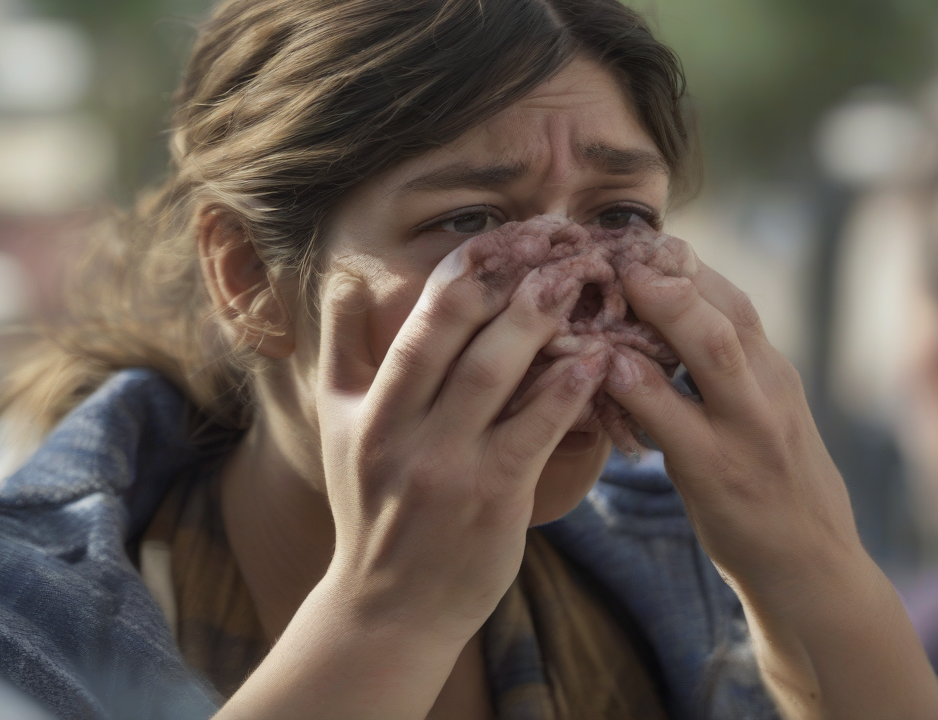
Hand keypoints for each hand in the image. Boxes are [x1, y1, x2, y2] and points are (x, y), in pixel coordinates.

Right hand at [221, 225, 608, 719]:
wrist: (386, 608)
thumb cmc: (372, 510)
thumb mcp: (338, 428)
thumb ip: (341, 351)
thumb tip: (345, 278)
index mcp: (368, 403)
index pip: (419, 315)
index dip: (467, 266)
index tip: (508, 234)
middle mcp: (402, 426)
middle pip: (455, 327)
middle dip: (510, 276)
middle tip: (558, 240)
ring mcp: (446, 463)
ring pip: (494, 371)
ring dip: (541, 319)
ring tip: (579, 280)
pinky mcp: (491, 498)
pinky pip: (533, 430)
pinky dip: (567, 389)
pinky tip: (598, 359)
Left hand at [605, 238, 937, 719]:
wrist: (812, 569)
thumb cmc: (773, 489)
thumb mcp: (762, 418)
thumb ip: (724, 374)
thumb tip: (666, 328)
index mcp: (773, 372)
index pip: (733, 298)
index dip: (681, 264)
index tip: (632, 242)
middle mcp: (768, 390)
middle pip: (727, 308)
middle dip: (671, 270)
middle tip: (617, 246)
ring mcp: (748, 430)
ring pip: (713, 349)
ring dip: (663, 309)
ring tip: (617, 281)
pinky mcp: (720, 474)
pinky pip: (676, 420)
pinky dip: (639, 387)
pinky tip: (605, 367)